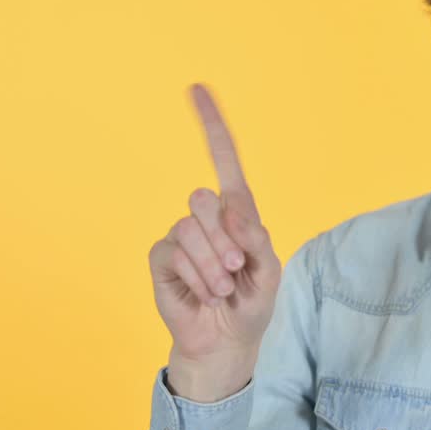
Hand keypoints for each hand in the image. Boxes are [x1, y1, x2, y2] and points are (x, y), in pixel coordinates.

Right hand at [147, 83, 281, 399]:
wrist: (227, 340)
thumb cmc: (251, 302)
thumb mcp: (268, 271)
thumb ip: (256, 238)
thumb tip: (231, 209)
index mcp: (237, 211)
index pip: (224, 160)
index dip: (211, 125)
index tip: (196, 89)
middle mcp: (206, 216)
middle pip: (206, 199)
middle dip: (226, 241)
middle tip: (235, 271)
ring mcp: (181, 235)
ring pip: (191, 229)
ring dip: (213, 267)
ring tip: (222, 289)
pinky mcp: (162, 257)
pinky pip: (175, 253)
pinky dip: (196, 278)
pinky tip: (203, 295)